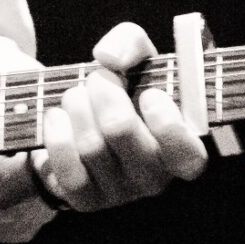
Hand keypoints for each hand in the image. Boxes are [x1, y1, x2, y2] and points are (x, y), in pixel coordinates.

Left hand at [35, 22, 207, 211]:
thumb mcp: (136, 57)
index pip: (188, 156)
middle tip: (99, 79)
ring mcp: (121, 193)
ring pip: (90, 144)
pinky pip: (68, 169)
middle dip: (102, 90)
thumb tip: (110, 58)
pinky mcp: (88, 201)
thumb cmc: (124, 89)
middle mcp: (155, 177)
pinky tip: (58, 118)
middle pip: (120, 130)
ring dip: (76, 105)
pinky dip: (56, 134)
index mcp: (180, 148)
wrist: (85, 118)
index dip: (166, 122)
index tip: (149, 93)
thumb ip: (131, 42)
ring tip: (77, 96)